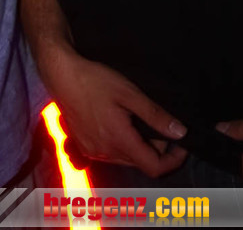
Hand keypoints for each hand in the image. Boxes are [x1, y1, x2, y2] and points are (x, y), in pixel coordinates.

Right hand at [42, 44, 187, 176]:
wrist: (61, 75)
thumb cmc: (94, 80)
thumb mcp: (129, 93)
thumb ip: (155, 115)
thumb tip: (180, 132)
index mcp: (119, 141)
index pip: (155, 167)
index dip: (173, 160)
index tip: (181, 144)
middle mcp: (105, 153)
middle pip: (141, 163)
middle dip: (155, 148)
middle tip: (158, 122)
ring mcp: (93, 152)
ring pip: (125, 159)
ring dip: (137, 146)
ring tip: (136, 119)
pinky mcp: (84, 147)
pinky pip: (110, 154)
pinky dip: (121, 144)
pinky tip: (118, 122)